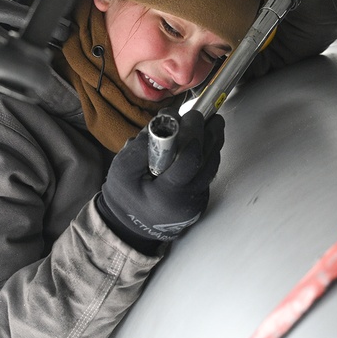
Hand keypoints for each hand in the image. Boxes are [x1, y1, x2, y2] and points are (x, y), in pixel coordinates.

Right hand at [96, 109, 224, 253]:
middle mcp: (188, 200)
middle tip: (206, 114)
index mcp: (167, 195)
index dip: (192, 135)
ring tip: (212, 121)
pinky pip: (209, 170)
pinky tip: (204, 139)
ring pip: (212, 165)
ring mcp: (198, 200)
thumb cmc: (126, 195)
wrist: (134, 223)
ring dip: (214, 141)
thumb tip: (163, 123)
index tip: (190, 116)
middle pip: (208, 161)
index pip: (188, 162)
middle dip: (209, 133)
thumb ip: (140, 147)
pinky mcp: (201, 196)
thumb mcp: (121, 171)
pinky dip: (208, 153)